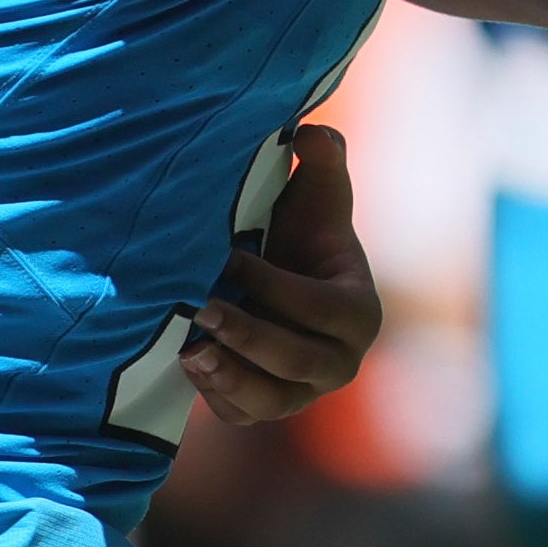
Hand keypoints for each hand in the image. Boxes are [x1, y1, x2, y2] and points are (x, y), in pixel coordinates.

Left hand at [181, 123, 383, 424]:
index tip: (229, 257)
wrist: (272, 277)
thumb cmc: (296, 231)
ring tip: (190, 346)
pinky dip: (215, 393)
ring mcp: (304, 393)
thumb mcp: (314, 193)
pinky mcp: (268, 409)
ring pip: (271, 398)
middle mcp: (341, 362)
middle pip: (297, 359)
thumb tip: (311, 133)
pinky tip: (186, 360)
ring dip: (228, 374)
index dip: (275, 286)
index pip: (321, 308)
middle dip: (248, 334)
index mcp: (361, 311)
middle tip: (200, 307)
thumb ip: (323, 158)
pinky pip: (243, 413)